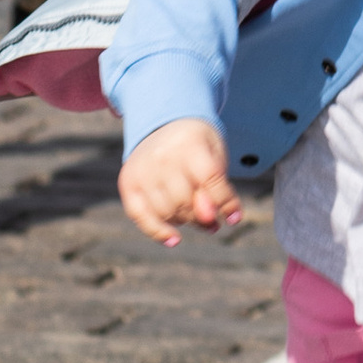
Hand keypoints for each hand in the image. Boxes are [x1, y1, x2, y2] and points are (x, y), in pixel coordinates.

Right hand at [119, 117, 242, 247]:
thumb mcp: (214, 155)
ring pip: (167, 212)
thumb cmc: (197, 145)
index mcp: (190, 142)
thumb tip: (210, 220)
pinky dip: (158, 232)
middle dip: (203, 215)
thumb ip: (217, 186)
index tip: (234, 218)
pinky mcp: (128, 182)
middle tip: (212, 220)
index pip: (211, 179)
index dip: (225, 202)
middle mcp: (163, 155)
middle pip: (186, 201)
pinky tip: (174, 239)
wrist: (165, 122)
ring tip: (193, 215)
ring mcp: (143, 169)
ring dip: (185, 221)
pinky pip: (141, 216)